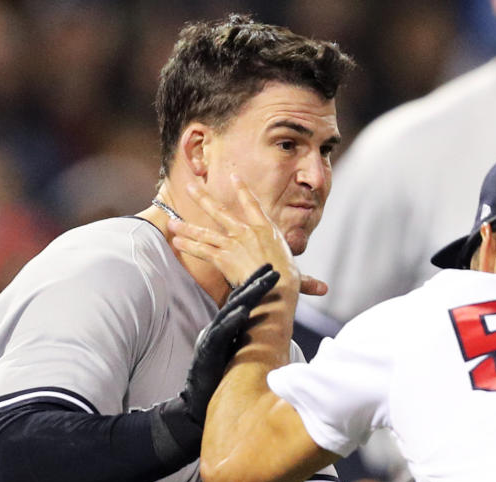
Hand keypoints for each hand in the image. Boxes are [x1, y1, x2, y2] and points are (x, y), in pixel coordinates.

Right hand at [151, 266, 279, 464]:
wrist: (195, 408)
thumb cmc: (218, 381)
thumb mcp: (235, 355)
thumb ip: (246, 339)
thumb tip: (266, 329)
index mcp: (226, 329)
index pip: (244, 302)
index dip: (257, 285)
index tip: (274, 270)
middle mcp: (218, 330)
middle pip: (239, 301)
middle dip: (256, 283)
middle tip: (274, 268)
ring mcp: (212, 340)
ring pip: (231, 313)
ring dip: (247, 296)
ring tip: (263, 282)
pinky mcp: (208, 354)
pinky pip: (221, 335)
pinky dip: (232, 321)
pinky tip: (244, 310)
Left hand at [170, 176, 326, 295]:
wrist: (276, 286)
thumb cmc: (289, 281)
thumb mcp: (297, 276)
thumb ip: (306, 281)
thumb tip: (323, 289)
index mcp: (265, 230)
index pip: (252, 204)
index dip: (242, 190)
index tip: (234, 177)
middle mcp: (247, 232)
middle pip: (220, 211)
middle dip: (203, 197)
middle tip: (190, 185)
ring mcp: (233, 243)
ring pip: (205, 232)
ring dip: (187, 227)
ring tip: (172, 222)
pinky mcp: (222, 257)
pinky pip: (201, 250)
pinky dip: (188, 246)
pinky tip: (176, 242)